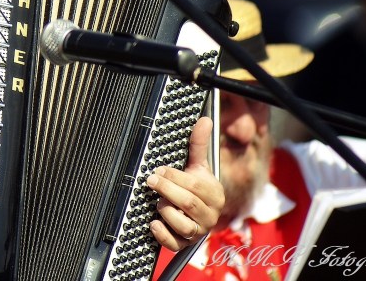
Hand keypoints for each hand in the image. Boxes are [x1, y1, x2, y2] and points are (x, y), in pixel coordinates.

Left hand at [145, 116, 222, 250]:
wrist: (196, 213)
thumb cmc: (196, 186)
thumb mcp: (198, 166)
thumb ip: (198, 145)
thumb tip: (204, 120)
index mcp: (215, 195)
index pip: (195, 185)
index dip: (174, 177)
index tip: (158, 170)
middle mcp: (210, 215)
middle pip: (188, 203)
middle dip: (166, 190)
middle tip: (151, 181)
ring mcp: (198, 231)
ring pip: (183, 225)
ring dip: (165, 211)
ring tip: (158, 202)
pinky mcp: (185, 244)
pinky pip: (174, 244)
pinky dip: (162, 234)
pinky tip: (154, 223)